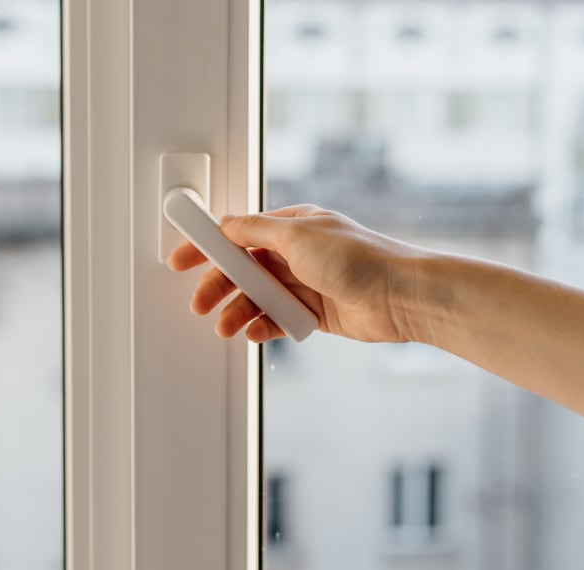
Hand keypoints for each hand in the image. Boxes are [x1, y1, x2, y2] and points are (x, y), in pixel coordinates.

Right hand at [167, 204, 424, 342]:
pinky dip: (263, 326)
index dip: (207, 248)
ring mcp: (305, 284)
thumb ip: (254, 230)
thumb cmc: (359, 258)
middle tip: (200, 303)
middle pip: (243, 270)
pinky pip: (278, 320)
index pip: (237, 234)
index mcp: (290, 227)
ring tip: (226, 327)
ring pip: (258, 298)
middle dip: (218, 287)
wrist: (402, 296)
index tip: (181, 260)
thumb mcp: (297, 234)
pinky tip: (254, 332)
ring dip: (238, 311)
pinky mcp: (315, 313)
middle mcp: (296, 254)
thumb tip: (225, 223)